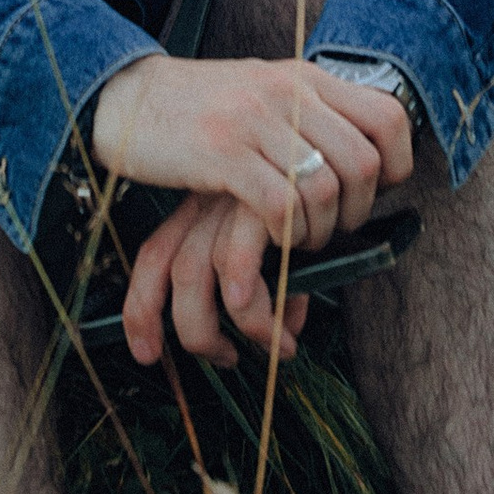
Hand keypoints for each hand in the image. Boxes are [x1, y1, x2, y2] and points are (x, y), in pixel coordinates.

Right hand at [90, 48, 413, 360]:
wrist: (124, 97)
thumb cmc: (199, 107)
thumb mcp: (264, 93)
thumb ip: (311, 114)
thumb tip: (364, 159)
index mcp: (306, 77)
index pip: (389, 117)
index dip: (396, 165)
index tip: (370, 193)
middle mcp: (289, 92)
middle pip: (364, 163)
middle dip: (356, 211)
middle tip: (330, 228)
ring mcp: (255, 120)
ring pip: (324, 188)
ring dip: (318, 230)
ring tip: (297, 238)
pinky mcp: (221, 153)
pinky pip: (280, 204)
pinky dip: (285, 233)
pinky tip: (271, 238)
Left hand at [121, 191, 320, 366]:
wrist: (352, 134)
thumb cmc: (326, 198)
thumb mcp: (294, 247)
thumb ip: (282, 286)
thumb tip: (284, 332)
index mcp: (205, 207)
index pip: (155, 256)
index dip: (141, 308)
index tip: (145, 354)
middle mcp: (210, 201)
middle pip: (164, 265)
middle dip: (189, 328)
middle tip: (228, 360)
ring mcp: (231, 198)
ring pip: (195, 271)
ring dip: (229, 325)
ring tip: (275, 349)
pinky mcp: (258, 198)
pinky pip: (237, 260)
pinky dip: (249, 303)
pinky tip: (281, 327)